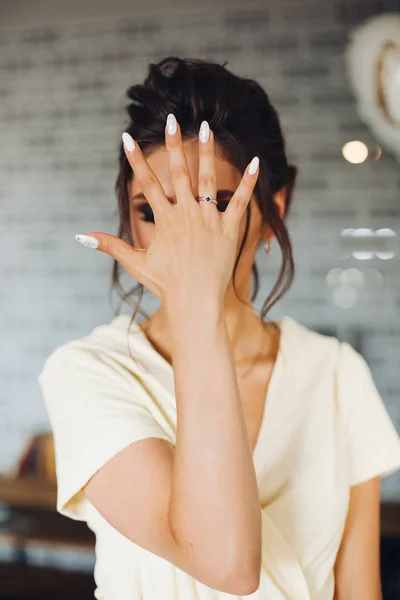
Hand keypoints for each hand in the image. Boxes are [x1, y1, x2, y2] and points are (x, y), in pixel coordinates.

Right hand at [75, 114, 259, 307]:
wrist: (195, 302)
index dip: (136, 160)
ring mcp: (210, 220)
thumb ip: (112, 246)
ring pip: (208, 180)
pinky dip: (248, 182)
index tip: (127, 139)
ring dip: (207, 153)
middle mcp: (187, 215)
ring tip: (207, 128)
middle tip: (173, 120)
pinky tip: (256, 162)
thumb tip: (83, 236)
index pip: (147, 183)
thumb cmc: (165, 284)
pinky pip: (240, 202)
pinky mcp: (230, 230)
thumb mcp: (136, 263)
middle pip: (179, 173)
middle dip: (174, 145)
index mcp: (165, 220)